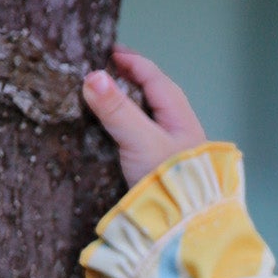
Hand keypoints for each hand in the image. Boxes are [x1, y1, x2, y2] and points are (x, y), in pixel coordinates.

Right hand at [83, 48, 207, 186]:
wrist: (184, 226)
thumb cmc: (170, 181)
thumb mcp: (140, 140)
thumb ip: (117, 110)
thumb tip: (93, 76)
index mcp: (180, 116)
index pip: (154, 77)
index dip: (130, 61)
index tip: (106, 51)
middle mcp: (177, 129)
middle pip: (150, 95)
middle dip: (126, 81)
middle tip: (99, 72)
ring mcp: (168, 150)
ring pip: (144, 118)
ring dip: (122, 106)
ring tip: (98, 98)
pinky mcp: (156, 168)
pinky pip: (137, 138)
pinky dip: (120, 129)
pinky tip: (105, 132)